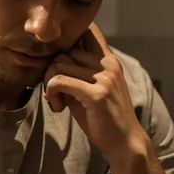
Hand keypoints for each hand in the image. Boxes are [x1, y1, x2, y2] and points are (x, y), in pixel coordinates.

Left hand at [44, 24, 146, 157]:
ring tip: (58, 102)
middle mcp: (108, 64)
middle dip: (52, 71)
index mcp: (109, 60)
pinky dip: (51, 93)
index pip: (88, 31)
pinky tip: (58, 107)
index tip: (58, 63)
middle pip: (64, 51)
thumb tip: (51, 60)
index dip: (67, 40)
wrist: (124, 142)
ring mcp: (104, 78)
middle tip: (54, 93)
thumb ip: (76, 72)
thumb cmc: (104, 117)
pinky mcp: (96, 94)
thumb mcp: (92, 89)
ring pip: (59, 65)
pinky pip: (60, 81)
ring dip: (50, 85)